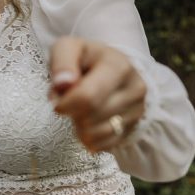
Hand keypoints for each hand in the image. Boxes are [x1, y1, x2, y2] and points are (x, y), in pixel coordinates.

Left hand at [49, 36, 145, 150]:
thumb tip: (62, 84)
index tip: (57, 102)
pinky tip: (88, 125)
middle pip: (91, 117)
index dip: (66, 104)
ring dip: (79, 128)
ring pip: (98, 134)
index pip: (88, 97)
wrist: (112, 68)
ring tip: (79, 112)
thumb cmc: (85, 59)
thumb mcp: (69, 48)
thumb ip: (62, 62)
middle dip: (72, 114)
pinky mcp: (134, 127)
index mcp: (117, 65)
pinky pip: (106, 146)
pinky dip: (90, 139)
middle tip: (69, 104)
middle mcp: (134, 88)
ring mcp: (138, 110)